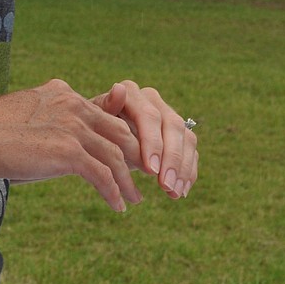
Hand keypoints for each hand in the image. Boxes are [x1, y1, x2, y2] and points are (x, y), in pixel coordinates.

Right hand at [0, 80, 145, 212]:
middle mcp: (73, 104)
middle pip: (120, 131)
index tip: (131, 156)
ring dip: (129, 181)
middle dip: (137, 156)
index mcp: (64, 93)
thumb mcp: (27, 120)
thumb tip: (62, 149)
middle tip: (145, 177)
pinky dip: (114, 193)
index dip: (123, 135)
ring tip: (135, 198)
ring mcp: (72, 126)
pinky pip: (103, 176)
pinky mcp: (68, 151)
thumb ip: (51, 126)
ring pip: (116, 156)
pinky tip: (118, 207)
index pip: (104, 114)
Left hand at [92, 80, 198, 198]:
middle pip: (173, 126)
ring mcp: (168, 115)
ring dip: (182, 168)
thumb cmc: (93, 131)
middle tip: (165, 186)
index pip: (149, 116)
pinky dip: (187, 172)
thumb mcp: (93, 124)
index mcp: (132, 93)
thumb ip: (106, 108)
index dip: (152, 143)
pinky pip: (191, 152)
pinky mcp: (179, 134)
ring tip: (174, 193)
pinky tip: (181, 191)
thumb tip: (118, 89)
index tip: (151, 170)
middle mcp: (154, 100)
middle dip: (171, 159)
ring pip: (187, 138)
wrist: (99, 138)